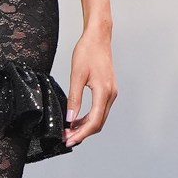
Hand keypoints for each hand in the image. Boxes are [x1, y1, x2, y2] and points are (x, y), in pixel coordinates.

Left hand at [63, 29, 116, 146]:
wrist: (98, 37)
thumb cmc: (88, 52)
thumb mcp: (77, 75)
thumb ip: (74, 98)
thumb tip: (70, 117)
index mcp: (104, 92)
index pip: (93, 122)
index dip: (80, 134)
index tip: (68, 140)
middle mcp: (110, 95)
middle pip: (98, 123)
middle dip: (82, 133)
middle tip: (66, 137)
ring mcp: (111, 93)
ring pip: (99, 117)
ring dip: (85, 126)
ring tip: (69, 130)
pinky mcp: (108, 90)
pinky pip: (100, 110)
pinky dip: (89, 118)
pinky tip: (77, 119)